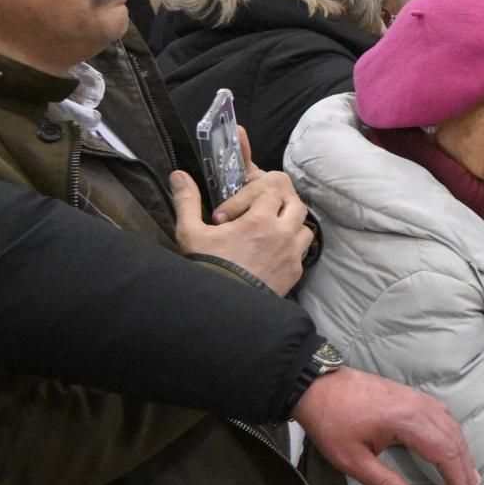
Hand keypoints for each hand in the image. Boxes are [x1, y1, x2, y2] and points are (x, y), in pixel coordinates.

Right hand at [169, 166, 310, 294]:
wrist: (222, 309)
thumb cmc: (207, 267)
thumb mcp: (190, 233)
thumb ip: (187, 201)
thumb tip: (179, 174)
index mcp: (260, 221)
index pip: (271, 189)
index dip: (252, 193)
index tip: (233, 211)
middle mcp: (283, 235)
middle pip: (295, 203)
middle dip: (277, 202)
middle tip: (257, 210)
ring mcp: (292, 255)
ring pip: (304, 227)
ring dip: (289, 223)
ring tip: (267, 229)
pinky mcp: (294, 273)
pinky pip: (302, 251)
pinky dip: (292, 245)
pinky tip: (272, 250)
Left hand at [293, 364, 481, 484]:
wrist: (317, 386)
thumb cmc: (332, 423)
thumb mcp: (351, 460)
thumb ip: (382, 482)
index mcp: (407, 422)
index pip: (443, 451)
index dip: (456, 475)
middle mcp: (419, 407)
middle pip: (453, 438)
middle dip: (466, 466)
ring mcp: (416, 397)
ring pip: (450, 424)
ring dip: (462, 450)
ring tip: (470, 473)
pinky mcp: (410, 395)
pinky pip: (442, 414)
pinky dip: (453, 433)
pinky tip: (454, 442)